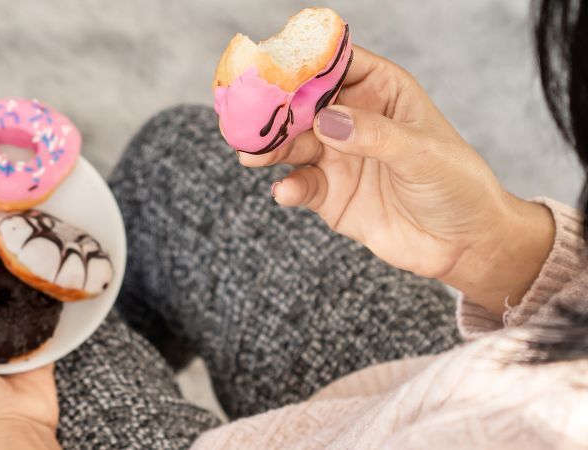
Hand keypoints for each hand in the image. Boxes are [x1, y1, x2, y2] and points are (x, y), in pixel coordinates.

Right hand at [239, 46, 554, 315]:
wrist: (463, 245)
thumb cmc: (458, 186)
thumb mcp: (422, 154)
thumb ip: (375, 135)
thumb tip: (326, 120)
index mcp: (382, 92)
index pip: (338, 66)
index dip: (308, 65)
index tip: (277, 70)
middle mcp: (354, 120)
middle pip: (305, 105)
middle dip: (277, 110)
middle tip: (249, 117)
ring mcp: (339, 157)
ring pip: (294, 144)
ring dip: (272, 148)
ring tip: (251, 155)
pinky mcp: (330, 195)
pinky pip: (301, 185)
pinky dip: (288, 187)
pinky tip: (285, 192)